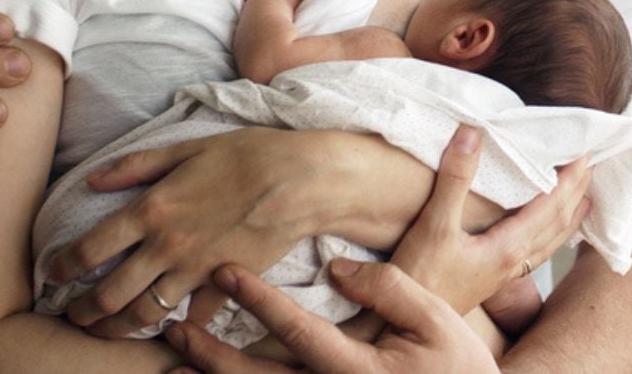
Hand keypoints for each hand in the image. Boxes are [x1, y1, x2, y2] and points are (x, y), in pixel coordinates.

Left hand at [46, 128, 349, 337]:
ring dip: (117, 328)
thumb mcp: (186, 147)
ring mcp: (197, 270)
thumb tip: (91, 179)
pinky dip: (178, 326)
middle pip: (110, 294)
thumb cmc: (247, 154)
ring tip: (103, 331)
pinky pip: (195, 316)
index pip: (90, 248)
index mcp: (152, 208)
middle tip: (71, 316)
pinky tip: (166, 329)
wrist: (302, 178)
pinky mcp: (227, 283)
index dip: (64, 266)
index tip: (52, 274)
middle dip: (83, 311)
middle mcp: (167, 246)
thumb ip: (136, 165)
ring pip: (145, 314)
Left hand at [163, 260, 500, 373]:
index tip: (225, 271)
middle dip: (210, 356)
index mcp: (358, 370)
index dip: (257, 300)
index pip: (296, 331)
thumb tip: (336, 267)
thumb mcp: (437, 319)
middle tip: (173, 330)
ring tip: (175, 363)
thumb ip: (388, 288)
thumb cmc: (458, 369)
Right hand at [390, 126, 591, 314]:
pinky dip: (550, 236)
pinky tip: (544, 233)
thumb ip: (455, 180)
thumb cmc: (420, 277)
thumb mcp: (434, 225)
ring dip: (569, 216)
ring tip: (584, 198)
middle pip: (559, 223)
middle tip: (591, 164)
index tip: (585, 152)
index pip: (551, 206)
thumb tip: (472, 134)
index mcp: (508, 247)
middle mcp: (514, 261)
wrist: (405, 322)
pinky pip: (535, 252)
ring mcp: (505, 273)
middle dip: (577, 193)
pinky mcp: (493, 278)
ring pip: (550, 241)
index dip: (570, 179)